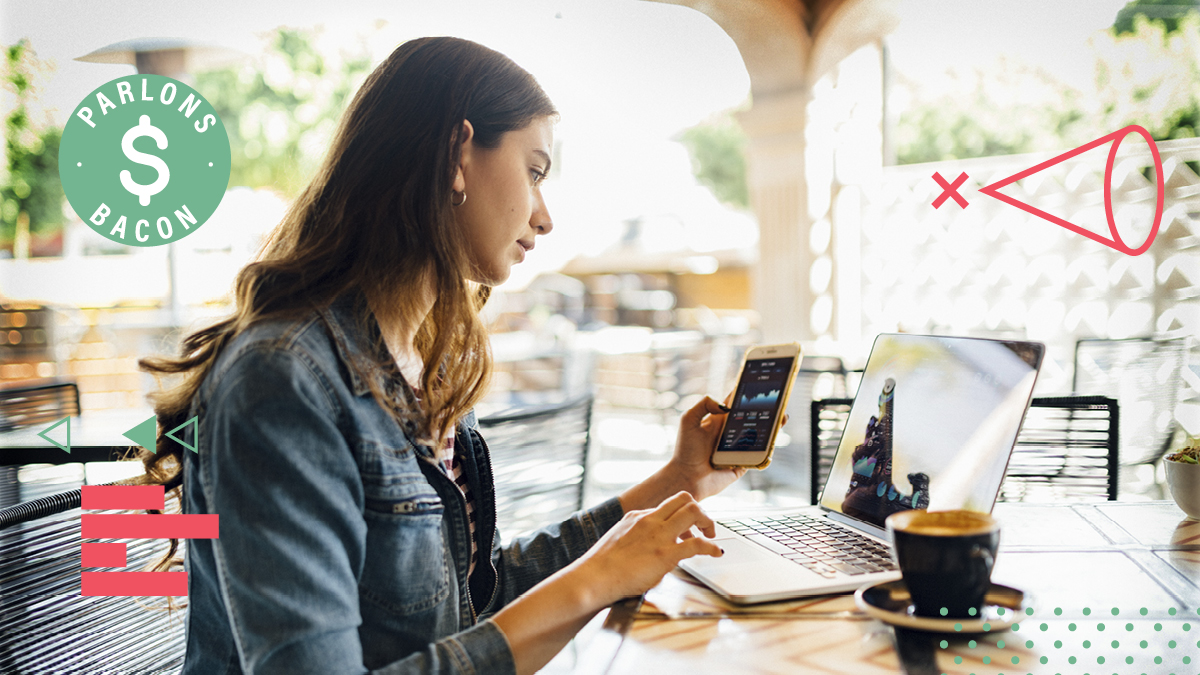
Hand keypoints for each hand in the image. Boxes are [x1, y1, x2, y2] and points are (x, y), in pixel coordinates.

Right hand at [573, 492, 722, 604]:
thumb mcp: (619, 538)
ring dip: (708, 522)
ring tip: (712, 536)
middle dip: (700, 511)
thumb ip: (635, 535)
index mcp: (638, 515)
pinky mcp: (665, 555)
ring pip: (693, 512)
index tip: (687, 528)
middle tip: (705, 527)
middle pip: (685, 499)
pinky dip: (711, 547)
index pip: (668, 504)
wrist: (594, 577)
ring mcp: (659, 536)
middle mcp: (651, 520)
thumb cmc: (602, 564)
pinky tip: (715, 552)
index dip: (681, 514)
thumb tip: (646, 543)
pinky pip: (697, 544)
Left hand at [616, 395, 787, 510]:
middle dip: (766, 410)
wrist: (687, 478)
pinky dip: (767, 452)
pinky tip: (771, 445)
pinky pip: (759, 456)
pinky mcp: (743, 463)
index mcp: (719, 420)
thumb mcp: (688, 421)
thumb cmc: (685, 450)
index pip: (736, 402)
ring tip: (781, 419)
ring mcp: (738, 448)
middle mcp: (730, 432)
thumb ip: (703, 405)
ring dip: (772, 428)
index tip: (760, 381)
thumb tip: (726, 404)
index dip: (747, 392)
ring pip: (760, 436)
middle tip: (778, 402)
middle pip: (753, 418)